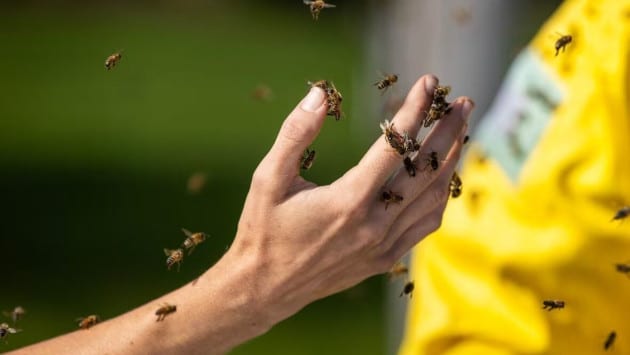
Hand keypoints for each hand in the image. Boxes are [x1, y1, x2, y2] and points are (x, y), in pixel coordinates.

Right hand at [227, 74, 472, 324]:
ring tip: (459, 133)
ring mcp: (383, 245)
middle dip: (449, 132)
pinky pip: (426, 225)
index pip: (395, 146)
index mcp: (347, 201)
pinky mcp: (385, 259)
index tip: (429, 83)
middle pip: (427, 170)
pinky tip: (442, 179)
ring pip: (433, 199)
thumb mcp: (268, 178)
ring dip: (452, 163)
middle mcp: (374, 225)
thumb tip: (320, 95)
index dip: (415, 109)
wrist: (265, 288)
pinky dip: (440, 197)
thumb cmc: (264, 229)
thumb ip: (295, 134)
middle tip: (464, 103)